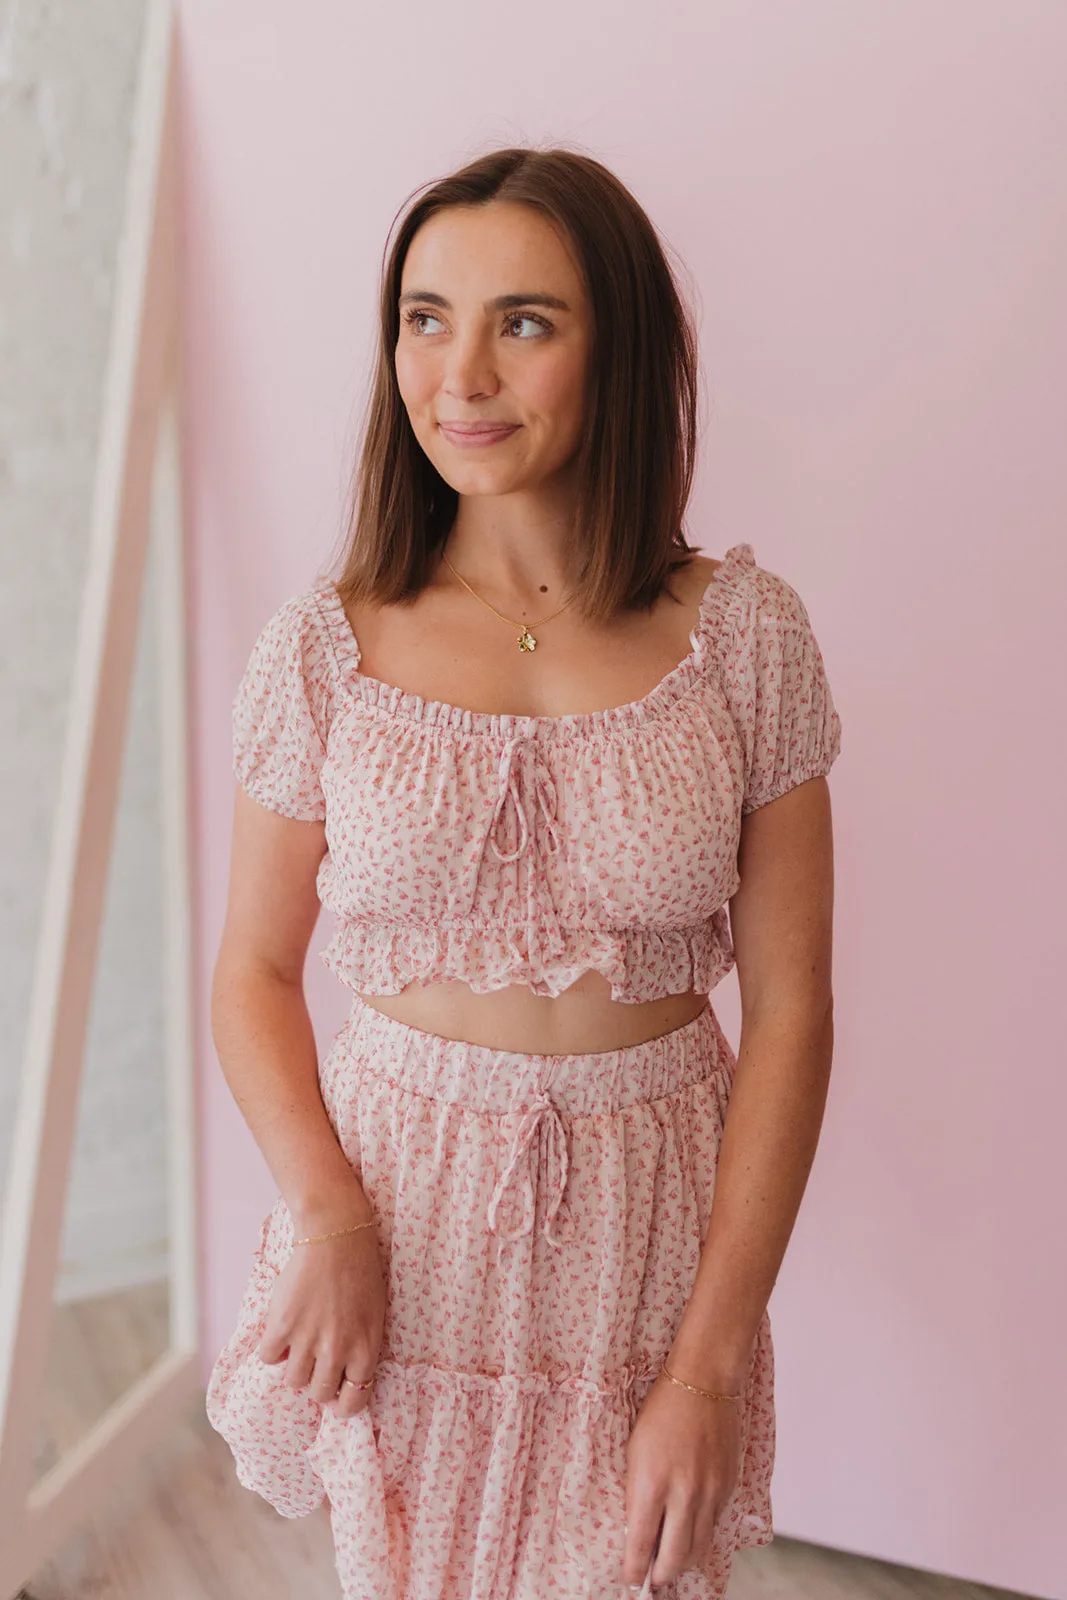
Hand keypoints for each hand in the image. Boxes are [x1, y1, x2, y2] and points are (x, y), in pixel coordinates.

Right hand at [257, 1220, 385, 1419]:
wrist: (336, 1234)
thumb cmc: (360, 1271)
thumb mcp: (374, 1315)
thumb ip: (360, 1349)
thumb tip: (345, 1379)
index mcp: (366, 1349)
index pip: (353, 1401)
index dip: (342, 1404)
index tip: (336, 1398)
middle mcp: (337, 1350)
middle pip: (319, 1394)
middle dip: (317, 1382)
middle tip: (316, 1362)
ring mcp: (308, 1339)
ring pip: (293, 1380)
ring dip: (295, 1365)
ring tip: (299, 1342)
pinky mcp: (282, 1325)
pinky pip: (269, 1357)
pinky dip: (273, 1348)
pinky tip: (283, 1329)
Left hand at [622, 1372, 742, 1586]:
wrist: (704, 1382)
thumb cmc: (662, 1410)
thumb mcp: (635, 1451)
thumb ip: (638, 1493)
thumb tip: (640, 1530)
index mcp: (652, 1483)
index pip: (641, 1544)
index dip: (635, 1569)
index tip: (630, 1581)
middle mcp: (683, 1494)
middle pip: (674, 1557)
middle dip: (661, 1576)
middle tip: (652, 1582)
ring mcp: (709, 1493)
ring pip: (698, 1548)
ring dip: (683, 1563)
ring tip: (671, 1567)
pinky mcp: (728, 1488)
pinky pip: (714, 1525)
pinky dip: (701, 1537)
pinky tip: (692, 1537)